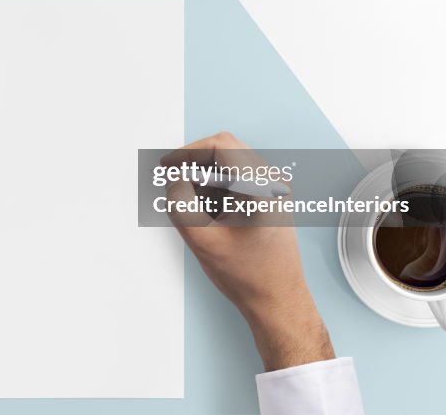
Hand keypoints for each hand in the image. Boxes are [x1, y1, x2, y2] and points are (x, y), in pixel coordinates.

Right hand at [162, 132, 333, 371]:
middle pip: (225, 151)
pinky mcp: (269, 197)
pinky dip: (216, 190)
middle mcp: (273, 181)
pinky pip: (235, 179)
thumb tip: (173, 177)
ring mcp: (273, 188)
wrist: (277, 300)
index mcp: (262, 187)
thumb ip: (179, 203)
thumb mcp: (202, 240)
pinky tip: (211, 218)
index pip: (220, 145)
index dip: (187, 152)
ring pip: (228, 165)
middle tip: (174, 186)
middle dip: (194, 167)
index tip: (168, 166)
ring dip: (205, 180)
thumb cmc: (250, 277)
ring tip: (198, 213)